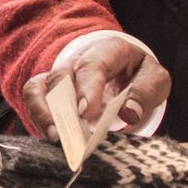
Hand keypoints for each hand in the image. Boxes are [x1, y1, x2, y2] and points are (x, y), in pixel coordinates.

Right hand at [22, 36, 170, 140]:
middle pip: (61, 76)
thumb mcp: (154, 79)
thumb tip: (129, 112)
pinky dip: (38, 117)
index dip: (87, 88)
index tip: (85, 113)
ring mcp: (61, 74)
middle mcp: (78, 59)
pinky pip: (33, 99)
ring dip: (44, 113)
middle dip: (63, 105)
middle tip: (70, 133)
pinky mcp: (50, 90)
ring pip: (40, 87)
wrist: (125, 70)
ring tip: (56, 138)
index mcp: (108, 50)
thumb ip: (145, 93)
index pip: (92, 65)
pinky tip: (52, 136)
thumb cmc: (139, 74)